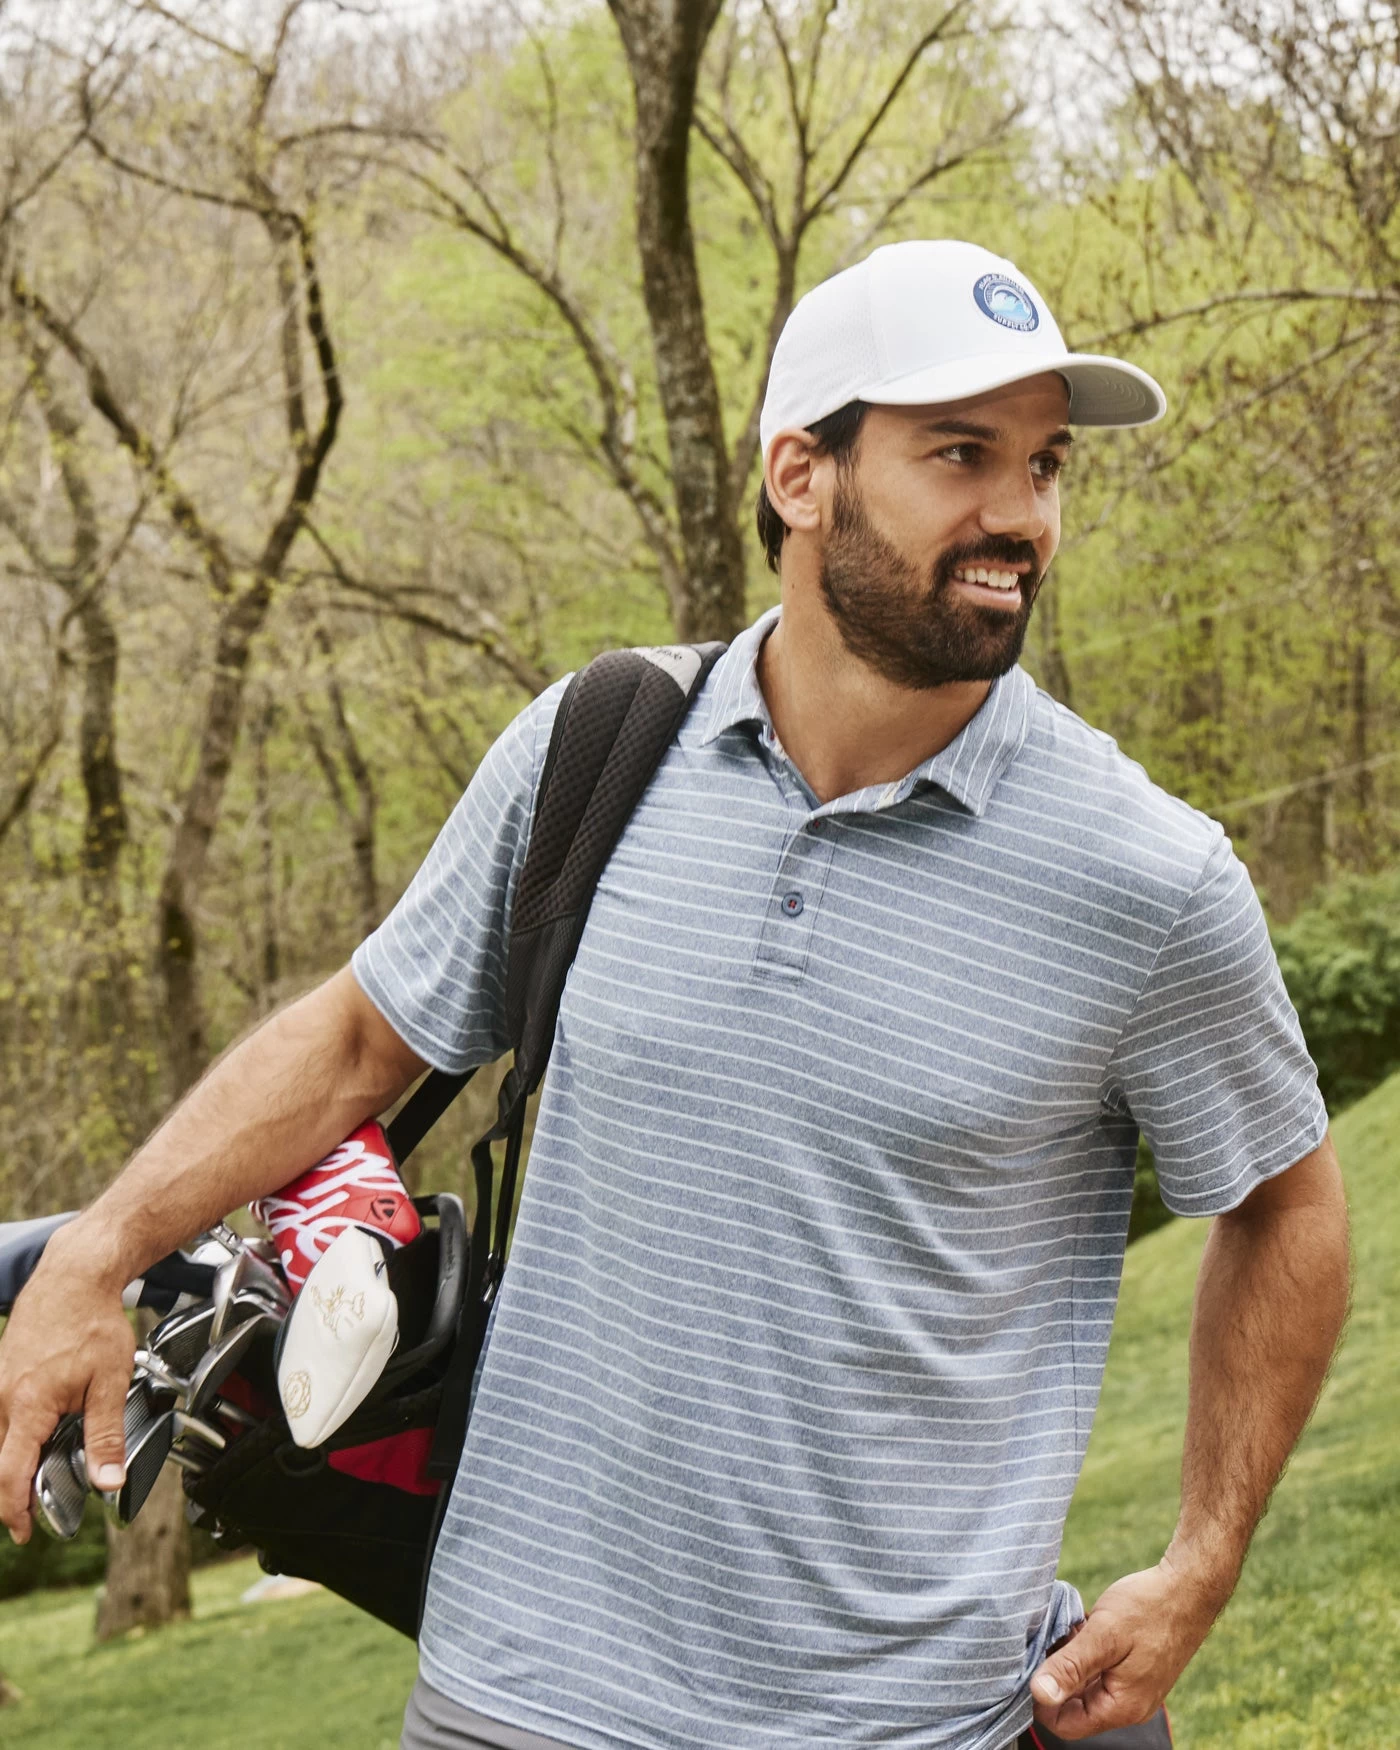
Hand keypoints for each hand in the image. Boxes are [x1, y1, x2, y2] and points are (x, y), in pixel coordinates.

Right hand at [0, 1232, 134, 1542]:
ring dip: (17, 1460)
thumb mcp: (111, 1380)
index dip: (15, 1510)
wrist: (73, 1276)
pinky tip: (40, 1434)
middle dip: (17, 1490)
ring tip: (40, 1476)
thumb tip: (107, 1482)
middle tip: (37, 1512)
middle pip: (2, 1461)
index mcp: (27, 1405)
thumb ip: (106, 1435)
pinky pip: (3, 1416)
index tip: (23, 1533)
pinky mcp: (0, 1373)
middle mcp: (2, 1397)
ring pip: (1, 1439)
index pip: (10, 1474)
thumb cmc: (93, 1321)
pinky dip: (16, 1434)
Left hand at [1029, 1557, 1219, 1738]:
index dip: (1041, 1700)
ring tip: (1067, 1630)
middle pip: (1074, 1706)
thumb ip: (1071, 1667)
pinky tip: (1082, 1627)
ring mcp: (1132, 1687)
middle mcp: (1128, 1705)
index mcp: (1121, 1707)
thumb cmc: (1149, 1608)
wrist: (1189, 1587)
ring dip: (1069, 1662)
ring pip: (1084, 1686)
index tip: (1029, 1664)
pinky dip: (1084, 1653)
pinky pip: (1098, 1671)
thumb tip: (1037, 1694)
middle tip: (1048, 1640)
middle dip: (1055, 1676)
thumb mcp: (1103, 1635)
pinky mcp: (1133, 1669)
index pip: (1066, 1725)